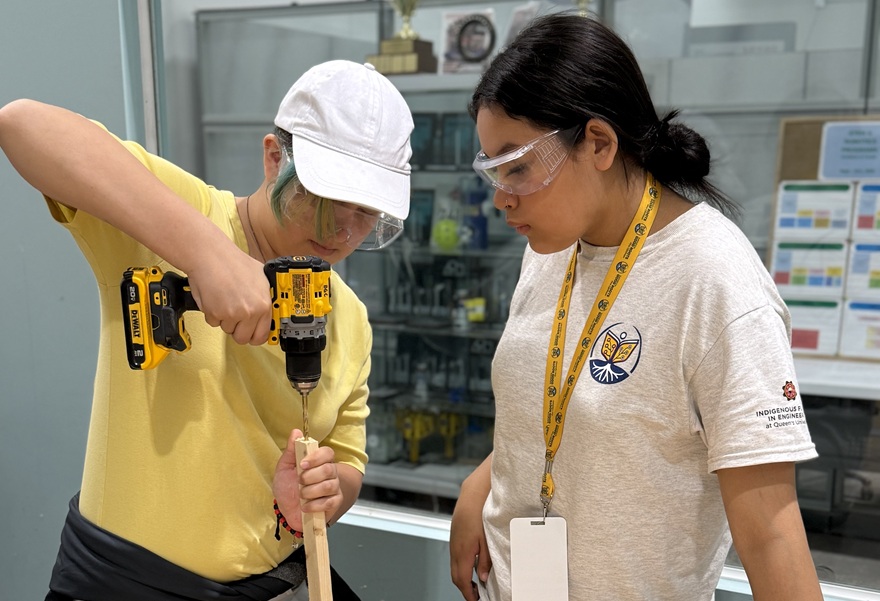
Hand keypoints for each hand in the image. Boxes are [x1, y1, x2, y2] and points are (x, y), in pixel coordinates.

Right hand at [187, 249, 271, 344]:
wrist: (211, 256)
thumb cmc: (233, 262)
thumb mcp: (261, 277)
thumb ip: (264, 296)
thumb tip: (269, 309)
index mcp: (263, 304)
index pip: (262, 335)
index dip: (255, 335)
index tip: (252, 333)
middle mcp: (249, 311)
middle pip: (243, 338)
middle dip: (237, 329)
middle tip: (234, 316)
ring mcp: (232, 314)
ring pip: (227, 329)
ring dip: (224, 319)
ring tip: (224, 299)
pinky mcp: (215, 314)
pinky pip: (213, 322)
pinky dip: (212, 313)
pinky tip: (215, 297)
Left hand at [273, 429, 343, 531]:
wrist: (286, 510)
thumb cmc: (287, 487)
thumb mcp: (284, 468)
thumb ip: (291, 450)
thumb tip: (296, 432)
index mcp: (319, 461)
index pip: (327, 453)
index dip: (316, 458)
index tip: (302, 464)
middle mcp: (330, 473)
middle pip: (329, 469)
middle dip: (310, 477)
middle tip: (299, 482)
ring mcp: (334, 488)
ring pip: (329, 486)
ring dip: (310, 492)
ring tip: (301, 495)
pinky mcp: (334, 504)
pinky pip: (329, 502)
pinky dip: (314, 505)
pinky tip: (305, 507)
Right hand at [450, 473, 491, 600]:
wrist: (471, 497)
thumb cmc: (479, 515)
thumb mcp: (487, 541)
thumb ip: (485, 561)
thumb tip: (484, 578)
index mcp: (463, 553)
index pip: (463, 581)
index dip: (468, 594)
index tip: (475, 600)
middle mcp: (455, 550)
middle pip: (456, 577)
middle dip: (465, 589)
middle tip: (476, 595)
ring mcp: (453, 544)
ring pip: (454, 568)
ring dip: (462, 578)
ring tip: (475, 583)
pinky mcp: (454, 539)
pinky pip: (455, 558)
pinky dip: (461, 567)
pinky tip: (471, 565)